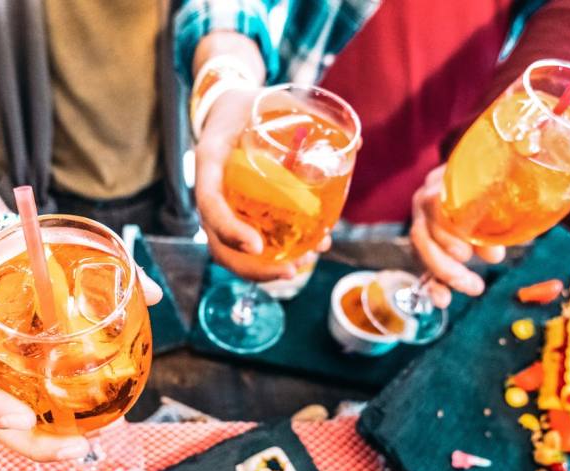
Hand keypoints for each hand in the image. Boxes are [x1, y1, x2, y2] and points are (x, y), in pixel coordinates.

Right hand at [0, 269, 161, 461]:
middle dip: (31, 443)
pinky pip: (29, 415)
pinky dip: (55, 428)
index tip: (23, 417)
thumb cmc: (9, 265)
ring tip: (86, 446)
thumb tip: (150, 291)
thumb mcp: (30, 257)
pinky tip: (90, 431)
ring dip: (47, 444)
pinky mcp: (9, 389)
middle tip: (77, 447)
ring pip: (11, 428)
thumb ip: (89, 267)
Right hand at [195, 89, 330, 281]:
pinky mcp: (235, 212)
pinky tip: (304, 254)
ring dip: (265, 269)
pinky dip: (271, 256)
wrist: (228, 108)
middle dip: (253, 267)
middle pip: (218, 243)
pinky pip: (247, 242)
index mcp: (210, 162)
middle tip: (290, 271)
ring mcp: (222, 206)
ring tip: (304, 264)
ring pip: (232, 251)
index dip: (230, 229)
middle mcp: (211, 190)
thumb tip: (359, 145)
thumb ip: (310, 116)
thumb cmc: (250, 104)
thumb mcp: (273, 100)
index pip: (210, 203)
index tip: (257, 246)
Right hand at [410, 165, 504, 307]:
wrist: (487, 177)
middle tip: (472, 281)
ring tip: (472, 286)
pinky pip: (423, 265)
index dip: (448, 231)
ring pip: (421, 250)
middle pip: (422, 234)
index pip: (433, 204)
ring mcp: (423, 222)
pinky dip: (434, 285)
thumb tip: (513, 241)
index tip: (467, 254)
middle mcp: (424, 201)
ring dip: (445, 273)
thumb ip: (506, 207)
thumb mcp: (504, 185)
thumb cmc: (498, 180)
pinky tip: (443, 300)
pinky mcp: (427, 243)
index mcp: (442, 180)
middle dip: (446, 262)